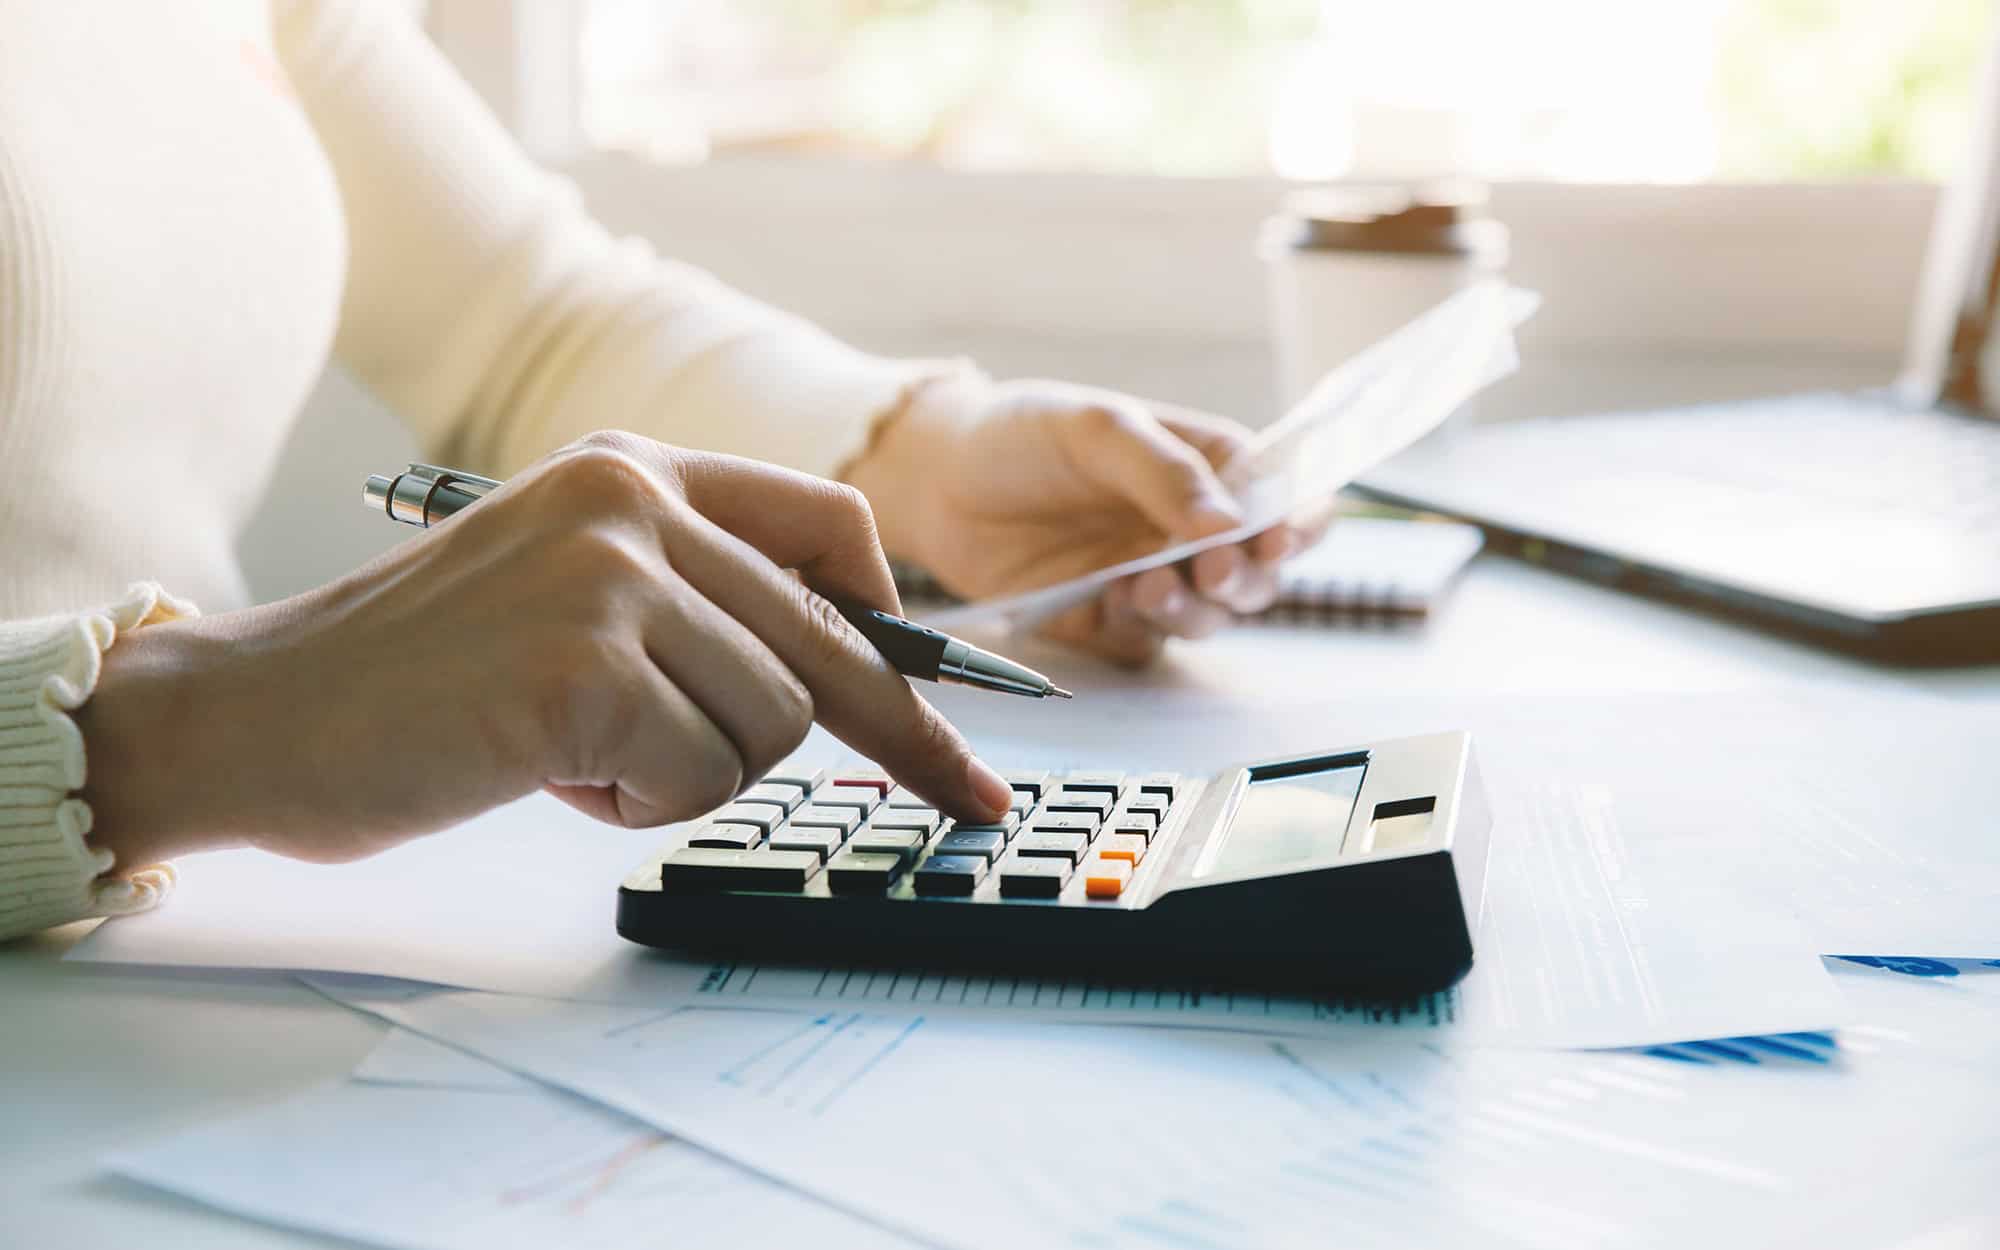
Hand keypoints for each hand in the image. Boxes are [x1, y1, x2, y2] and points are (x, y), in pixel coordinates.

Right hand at [76, 433, 1013, 868]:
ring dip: (691, 773)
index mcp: (634, 465)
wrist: (260, 715)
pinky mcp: (582, 666)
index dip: (903, 633)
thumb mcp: (569, 587)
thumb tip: (845, 671)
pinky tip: (546, 770)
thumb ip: (692, 598)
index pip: (829, 531)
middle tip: (972, 801)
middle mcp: (632, 498)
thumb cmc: (420, 677)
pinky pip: (697, 777)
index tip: (954, 711)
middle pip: (828, 642)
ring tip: (580, 753)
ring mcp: (608, 575)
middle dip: (899, 738)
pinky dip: (637, 805)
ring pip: (770, 724)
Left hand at [847, 373, 1334, 663]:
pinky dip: (1138, 629)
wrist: (936, 481)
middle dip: (1245, 579)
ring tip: (1148, 584)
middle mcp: (1188, 529)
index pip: (1282, 500)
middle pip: (1256, 573)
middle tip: (1212, 571)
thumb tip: (1230, 523)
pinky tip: (1109, 601)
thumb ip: (1164, 472)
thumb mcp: (1098, 428)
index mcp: (1208, 469)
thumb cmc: (1021, 434)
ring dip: (1192, 609)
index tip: (1279, 539)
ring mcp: (1151, 576)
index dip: (1296, 524)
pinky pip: (1144, 640)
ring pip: (1208, 616)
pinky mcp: (1106, 618)